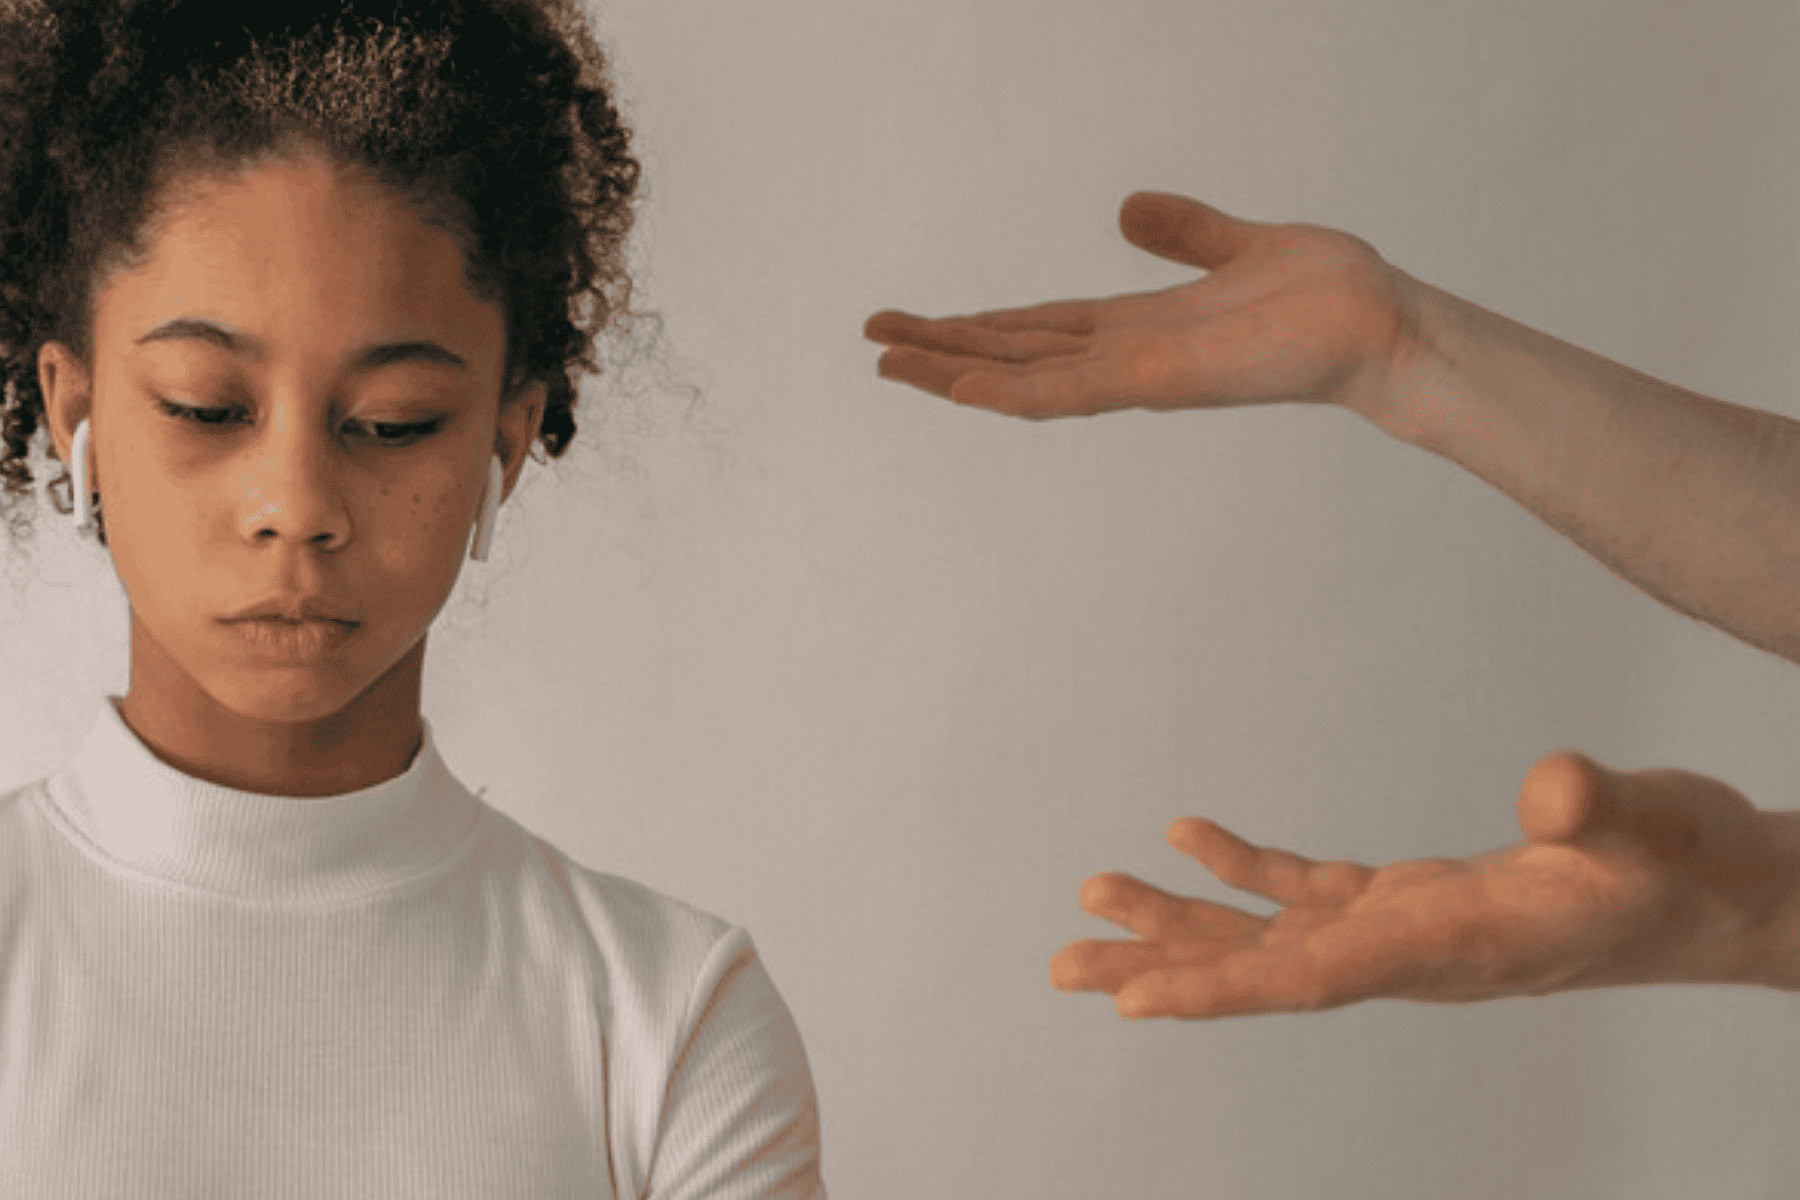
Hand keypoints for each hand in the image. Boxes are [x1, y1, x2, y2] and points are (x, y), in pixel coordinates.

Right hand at [863, 190, 1424, 427]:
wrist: (1381, 324)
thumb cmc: (1324, 296)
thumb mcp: (1235, 246)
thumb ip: (1183, 233)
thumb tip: (1128, 209)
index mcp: (1137, 327)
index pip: (1037, 328)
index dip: (976, 325)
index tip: (920, 321)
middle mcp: (1127, 356)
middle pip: (1014, 353)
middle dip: (942, 349)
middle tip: (874, 342)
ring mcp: (1138, 375)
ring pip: (1025, 377)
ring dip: (955, 372)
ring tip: (891, 363)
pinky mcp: (1160, 381)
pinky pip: (1073, 390)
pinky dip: (1014, 391)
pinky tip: (962, 383)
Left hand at [1049, 751, 1791, 1019]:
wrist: (1720, 899)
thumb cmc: (1692, 868)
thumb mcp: (1659, 828)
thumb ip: (1600, 812)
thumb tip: (1553, 789)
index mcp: (1451, 945)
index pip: (1315, 979)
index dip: (1221, 990)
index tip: (1133, 1005)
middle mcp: (1412, 952)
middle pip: (1264, 970)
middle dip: (1164, 966)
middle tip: (1063, 965)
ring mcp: (1407, 928)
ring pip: (1273, 936)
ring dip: (1183, 920)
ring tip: (1093, 897)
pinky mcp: (1415, 897)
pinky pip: (1310, 892)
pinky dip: (1244, 871)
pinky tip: (1188, 837)